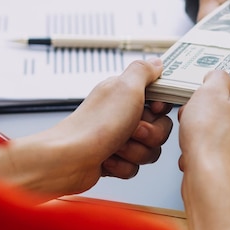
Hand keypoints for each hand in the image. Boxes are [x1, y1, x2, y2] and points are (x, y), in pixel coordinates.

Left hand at [0, 59, 172, 199]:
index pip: (160, 98)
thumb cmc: (94, 125)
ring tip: (117, 146)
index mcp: (125, 93)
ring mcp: (119, 137)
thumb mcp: (126, 87)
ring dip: (135, 151)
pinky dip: (123, 165)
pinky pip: (134, 166)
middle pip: (160, 127)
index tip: (153, 108)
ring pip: (150, 149)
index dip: (161, 107)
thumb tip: (156, 62)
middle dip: (150, 134)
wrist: (69, 160)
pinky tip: (109, 158)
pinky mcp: (114, 159)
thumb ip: (144, 70)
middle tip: (133, 129)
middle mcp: (122, 114)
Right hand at [177, 71, 229, 229]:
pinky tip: (192, 152)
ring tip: (192, 135)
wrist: (208, 178)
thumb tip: (218, 76)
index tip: (202, 94)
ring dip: (199, 131)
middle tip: (193, 114)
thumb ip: (217, 77)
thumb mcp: (209, 91)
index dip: (213, 90)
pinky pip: (211, 149)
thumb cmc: (210, 138)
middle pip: (223, 109)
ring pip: (214, 129)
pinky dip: (200, 150)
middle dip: (203, 112)